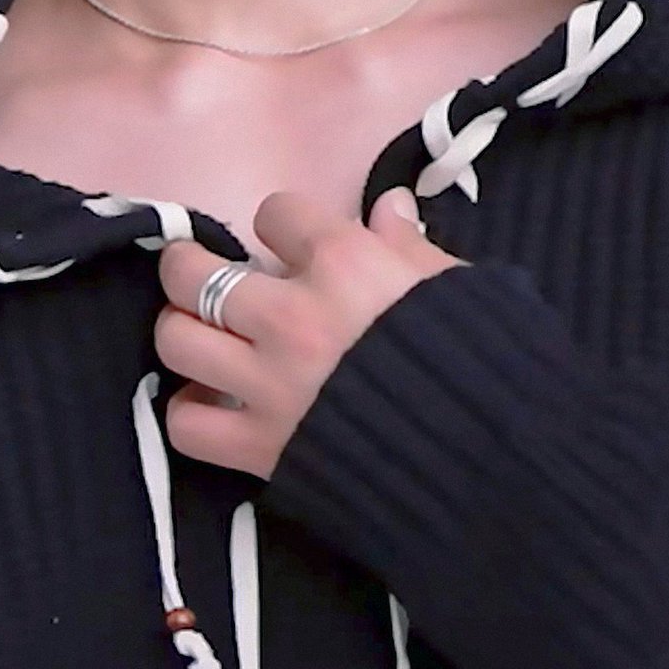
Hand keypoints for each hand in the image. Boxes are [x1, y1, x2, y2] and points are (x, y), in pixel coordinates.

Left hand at [154, 187, 466, 479]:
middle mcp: (292, 316)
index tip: (289, 245)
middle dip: (191, 267)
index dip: (281, 226)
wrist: (491, 463)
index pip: (274, 213)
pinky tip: (215, 402)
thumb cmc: (485, 364)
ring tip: (202, 334)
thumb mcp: (457, 288)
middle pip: (194, 273)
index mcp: (345, 264)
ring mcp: (269, 384)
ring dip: (181, 331)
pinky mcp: (260, 448)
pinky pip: (188, 423)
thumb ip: (410, 247)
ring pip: (176, 339)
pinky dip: (192, 411)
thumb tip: (388, 205)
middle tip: (201, 275)